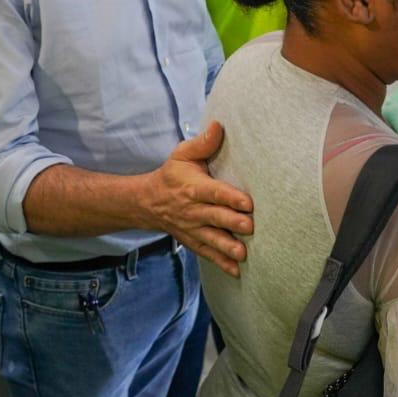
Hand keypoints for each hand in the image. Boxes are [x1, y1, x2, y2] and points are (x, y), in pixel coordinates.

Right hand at [143, 121, 253, 276]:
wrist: (147, 202)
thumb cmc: (172, 175)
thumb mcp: (182, 155)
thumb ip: (203, 143)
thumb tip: (219, 125)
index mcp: (193, 188)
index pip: (214, 193)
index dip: (230, 198)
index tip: (248, 203)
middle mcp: (193, 210)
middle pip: (215, 217)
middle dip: (232, 223)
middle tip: (251, 227)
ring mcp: (193, 228)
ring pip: (212, 239)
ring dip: (227, 247)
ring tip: (243, 254)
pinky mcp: (193, 241)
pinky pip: (207, 253)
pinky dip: (221, 263)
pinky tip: (237, 270)